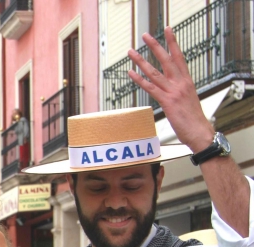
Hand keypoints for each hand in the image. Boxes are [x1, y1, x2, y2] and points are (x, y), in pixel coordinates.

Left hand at [128, 27, 213, 152]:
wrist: (200, 132)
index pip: (179, 57)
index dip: (173, 43)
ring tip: (131, 52)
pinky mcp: (168, 102)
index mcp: (187, 81)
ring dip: (141, 61)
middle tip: (145, 35)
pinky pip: (151, 88)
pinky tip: (131, 73)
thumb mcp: (188, 100)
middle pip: (166, 60)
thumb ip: (179, 91)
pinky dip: (139, 80)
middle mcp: (181, 83)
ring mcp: (174, 92)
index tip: (167, 30)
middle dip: (155, 46)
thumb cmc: (193, 119)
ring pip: (155, 72)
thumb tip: (171, 89)